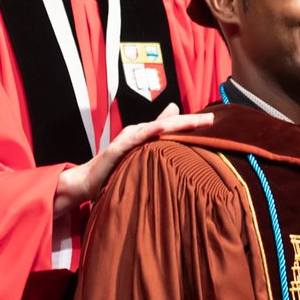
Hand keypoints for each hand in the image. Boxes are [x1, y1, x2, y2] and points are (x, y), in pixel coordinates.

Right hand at [54, 103, 213, 216]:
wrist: (87, 181)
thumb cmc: (114, 167)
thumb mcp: (138, 154)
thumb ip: (152, 143)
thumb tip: (168, 138)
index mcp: (144, 134)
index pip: (171, 126)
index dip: (191, 122)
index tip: (213, 120)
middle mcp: (137, 132)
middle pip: (167, 124)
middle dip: (190, 121)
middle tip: (211, 119)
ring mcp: (127, 139)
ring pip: (154, 128)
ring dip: (175, 123)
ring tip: (194, 121)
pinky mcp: (116, 148)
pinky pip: (135, 139)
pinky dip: (149, 131)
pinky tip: (161, 128)